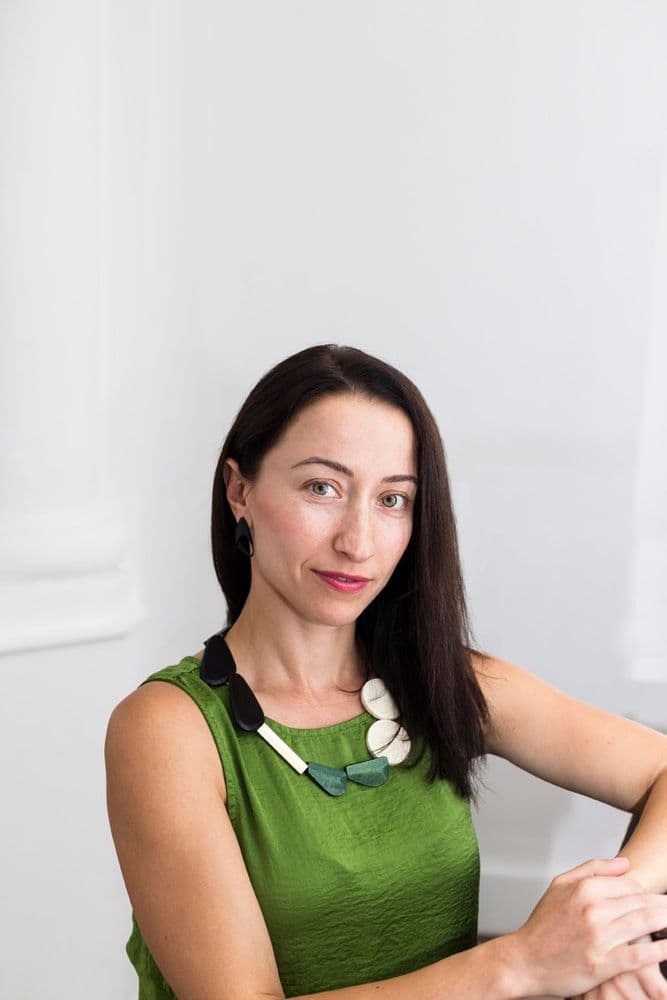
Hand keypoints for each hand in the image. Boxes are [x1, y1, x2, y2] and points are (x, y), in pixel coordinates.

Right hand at [508, 857, 666, 997]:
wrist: (525, 960)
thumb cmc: (542, 925)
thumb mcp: (559, 885)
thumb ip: (592, 869)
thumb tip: (624, 863)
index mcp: (584, 889)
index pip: (629, 884)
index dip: (646, 891)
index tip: (655, 898)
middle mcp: (593, 910)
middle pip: (641, 902)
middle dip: (662, 905)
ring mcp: (598, 937)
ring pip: (644, 924)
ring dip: (665, 920)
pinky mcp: (603, 963)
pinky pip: (639, 954)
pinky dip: (658, 949)